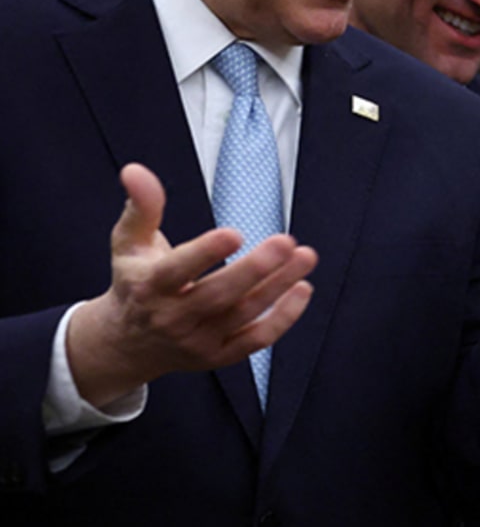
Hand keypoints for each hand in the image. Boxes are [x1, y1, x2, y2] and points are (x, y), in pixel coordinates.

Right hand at [65, 163, 317, 406]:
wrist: (127, 344)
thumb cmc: (135, 282)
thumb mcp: (129, 244)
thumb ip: (141, 207)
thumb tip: (136, 170)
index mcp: (148, 286)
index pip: (177, 271)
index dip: (205, 253)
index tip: (234, 233)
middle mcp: (172, 317)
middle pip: (218, 296)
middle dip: (255, 270)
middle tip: (286, 242)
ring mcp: (198, 340)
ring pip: (244, 315)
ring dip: (279, 287)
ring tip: (305, 257)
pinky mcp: (219, 356)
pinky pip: (257, 340)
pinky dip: (283, 318)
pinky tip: (302, 289)